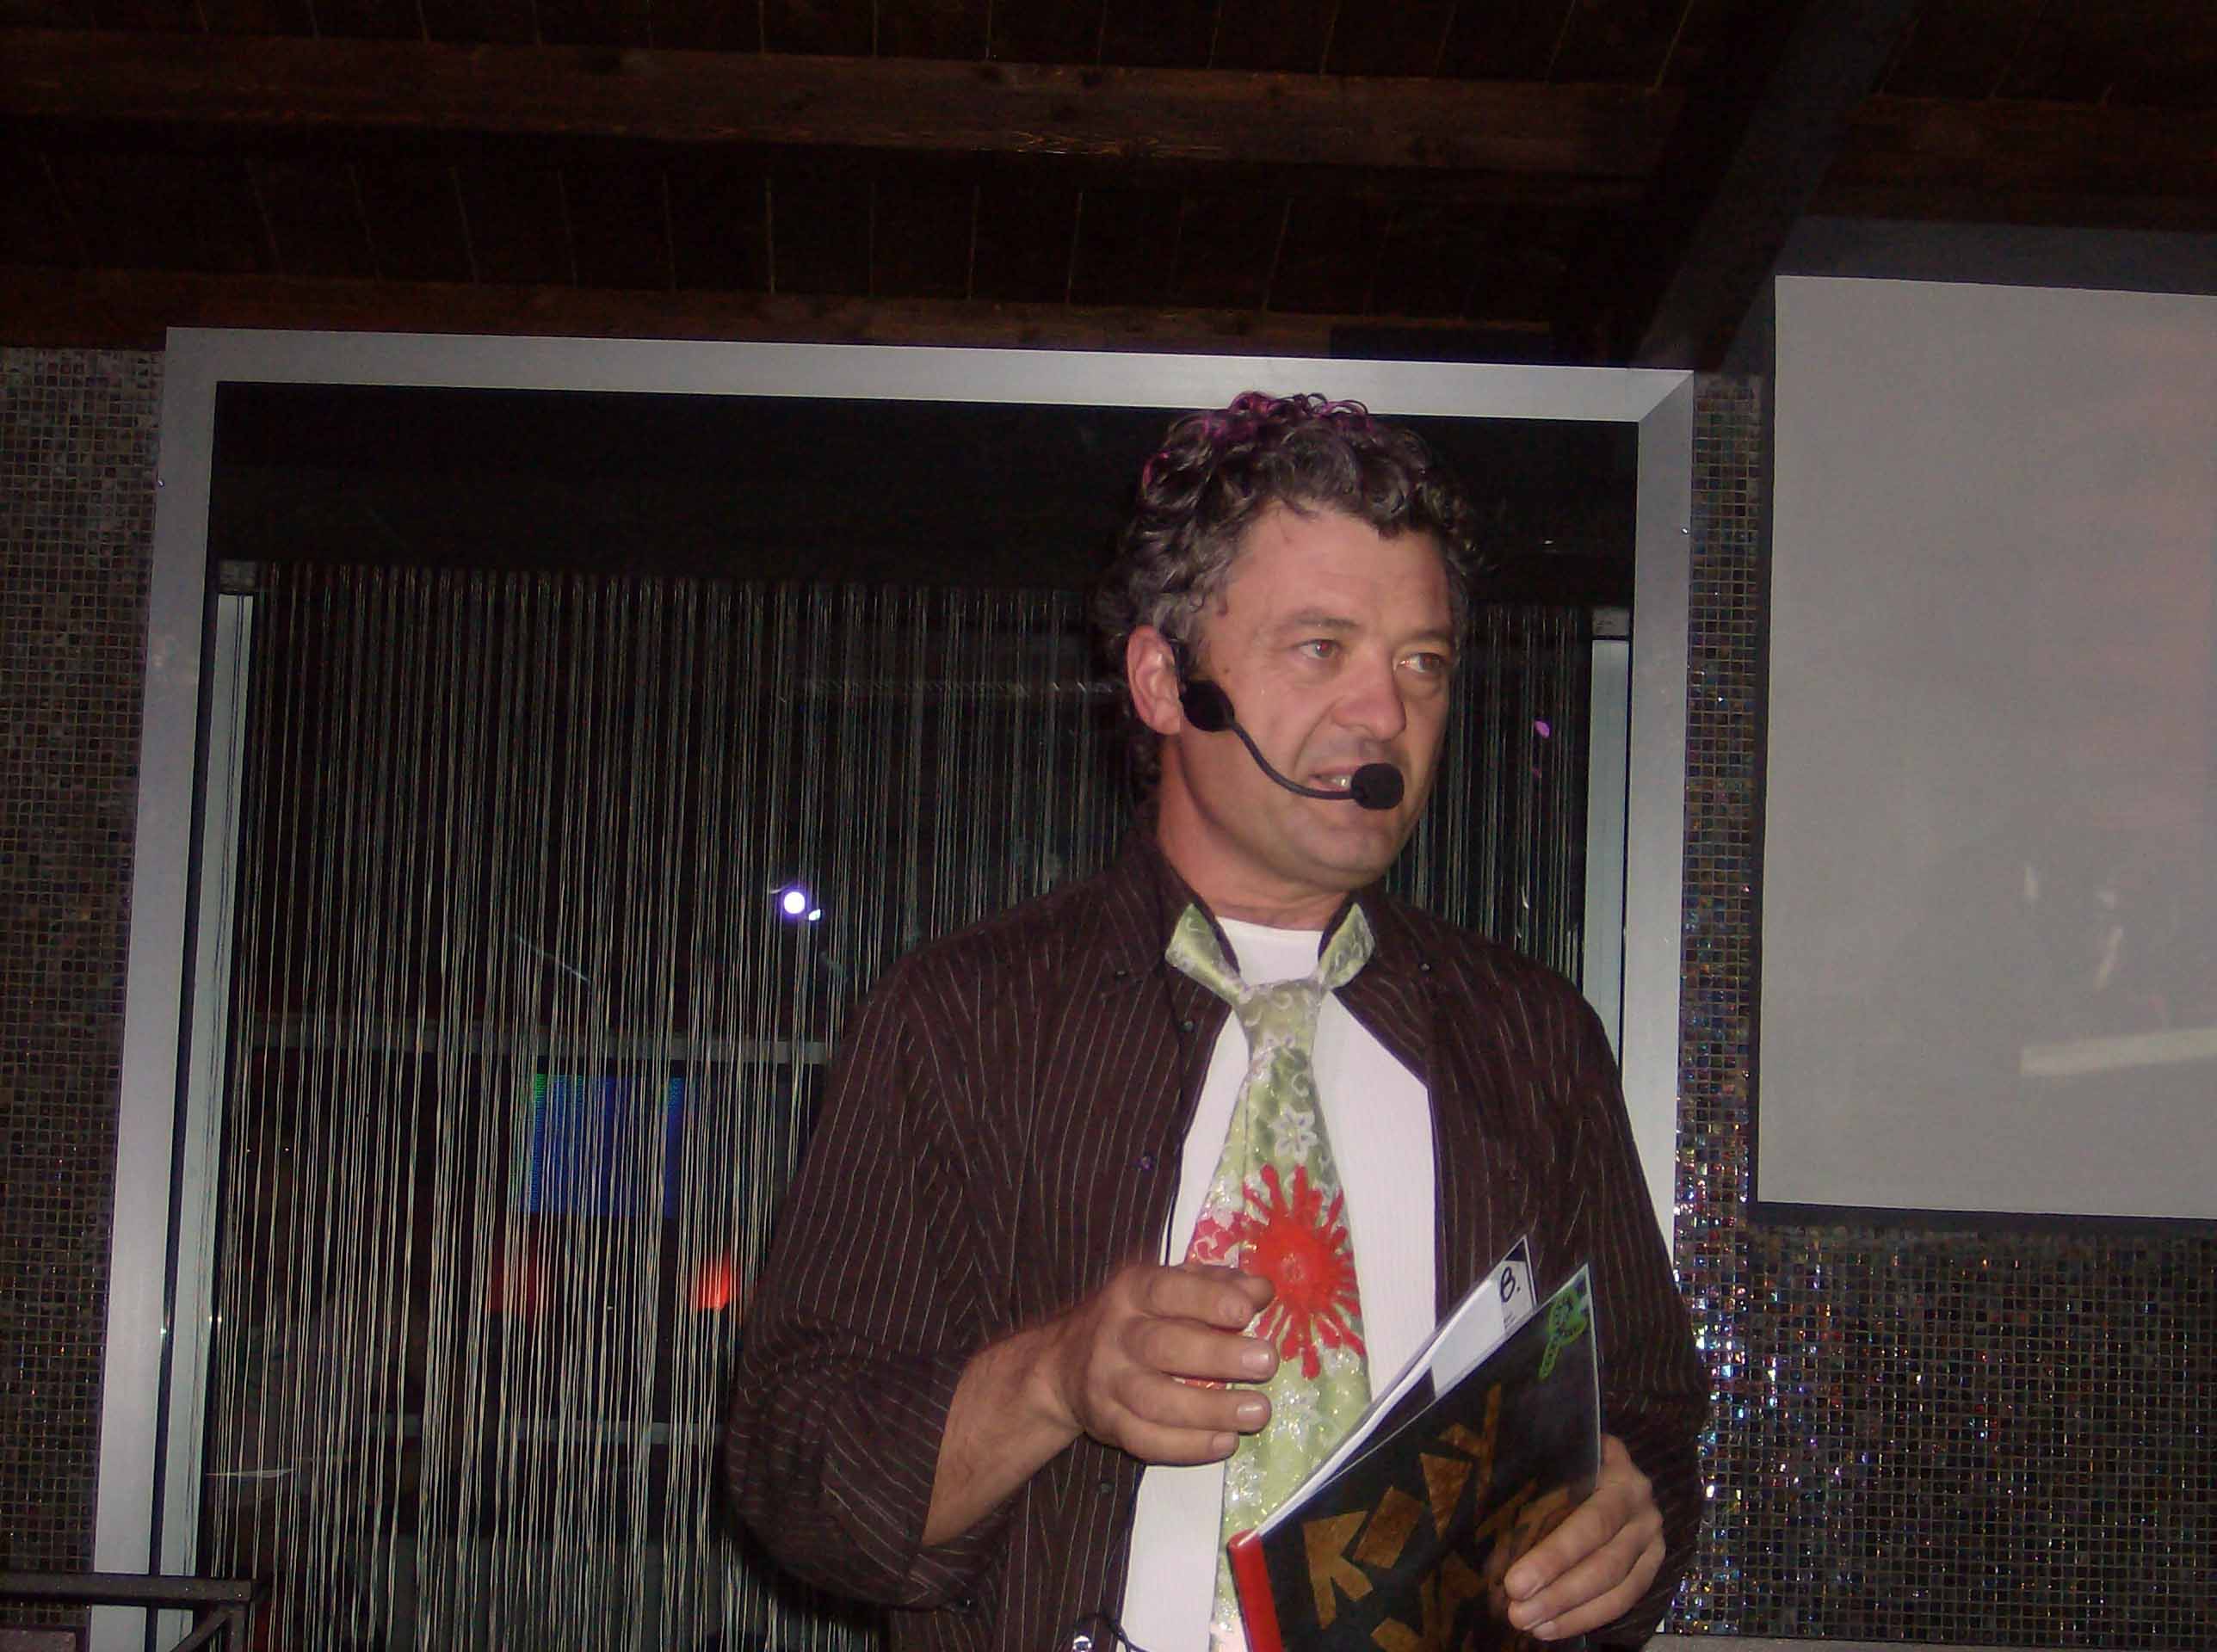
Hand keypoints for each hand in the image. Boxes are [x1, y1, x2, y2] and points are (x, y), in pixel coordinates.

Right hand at [1037, 1260, 1278, 1463]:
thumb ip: (1216, 1284)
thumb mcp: (1170, 1286)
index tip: (1246, 1311)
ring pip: (1156, 1401)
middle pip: (1163, 1346)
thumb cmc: (1137, 1318)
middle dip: (1217, 1356)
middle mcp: (1117, 1334)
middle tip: (1266, 1363)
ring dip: (1210, 1409)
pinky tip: (1226, 1442)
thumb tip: (1263, 1291)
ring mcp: (1109, 1383)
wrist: (1063, 1364)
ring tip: (1258, 1411)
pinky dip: (1188, 1446)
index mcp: (1134, 1291)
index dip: (1206, 1299)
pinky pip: (1147, 1441)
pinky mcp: (1108, 1425)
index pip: (1167, 1289)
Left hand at [1500, 1434, 1663, 1641]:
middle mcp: (1642, 1508)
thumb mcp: (1555, 1458)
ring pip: (1617, 1588)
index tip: (1515, 1582)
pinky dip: (1586, 1618)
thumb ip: (1536, 1482)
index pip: (1591, 1524)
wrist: (1607, 1462)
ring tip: (1530, 1625)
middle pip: (1604, 1562)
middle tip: (1517, 1612)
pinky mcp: (1651, 1566)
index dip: (1554, 1557)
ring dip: (1571, 1613)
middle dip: (1558, 1593)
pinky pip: (1624, 1601)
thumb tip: (1487, 1525)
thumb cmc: (1565, 1461)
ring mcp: (1651, 1539)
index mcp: (1619, 1474)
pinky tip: (1552, 1628)